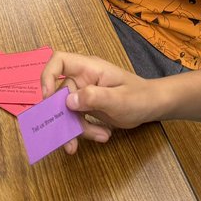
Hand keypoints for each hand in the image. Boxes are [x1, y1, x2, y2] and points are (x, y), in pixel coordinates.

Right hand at [41, 51, 160, 151]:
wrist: (153, 106)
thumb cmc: (140, 97)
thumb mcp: (119, 99)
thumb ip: (94, 97)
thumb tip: (68, 101)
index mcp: (89, 68)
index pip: (59, 61)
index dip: (48, 76)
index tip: (47, 98)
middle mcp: (83, 79)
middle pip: (60, 94)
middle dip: (64, 117)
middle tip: (70, 139)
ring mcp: (84, 93)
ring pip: (67, 111)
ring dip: (77, 128)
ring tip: (100, 137)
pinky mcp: (87, 107)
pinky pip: (77, 119)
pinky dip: (85, 130)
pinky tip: (103, 135)